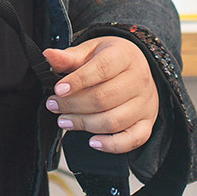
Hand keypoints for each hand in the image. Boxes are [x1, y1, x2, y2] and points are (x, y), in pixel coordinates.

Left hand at [41, 37, 158, 154]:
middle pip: (104, 98)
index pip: (101, 69)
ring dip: (85, 124)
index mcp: (124, 56)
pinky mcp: (147, 121)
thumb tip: (49, 55)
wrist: (137, 65)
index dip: (77, 81)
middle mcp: (138, 79)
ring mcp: (145, 103)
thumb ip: (69, 56)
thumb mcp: (90, 50)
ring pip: (114, 120)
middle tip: (54, 105)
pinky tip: (93, 142)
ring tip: (64, 120)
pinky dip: (113, 145)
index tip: (58, 90)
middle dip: (73, 104)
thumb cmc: (111, 58)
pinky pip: (134, 139)